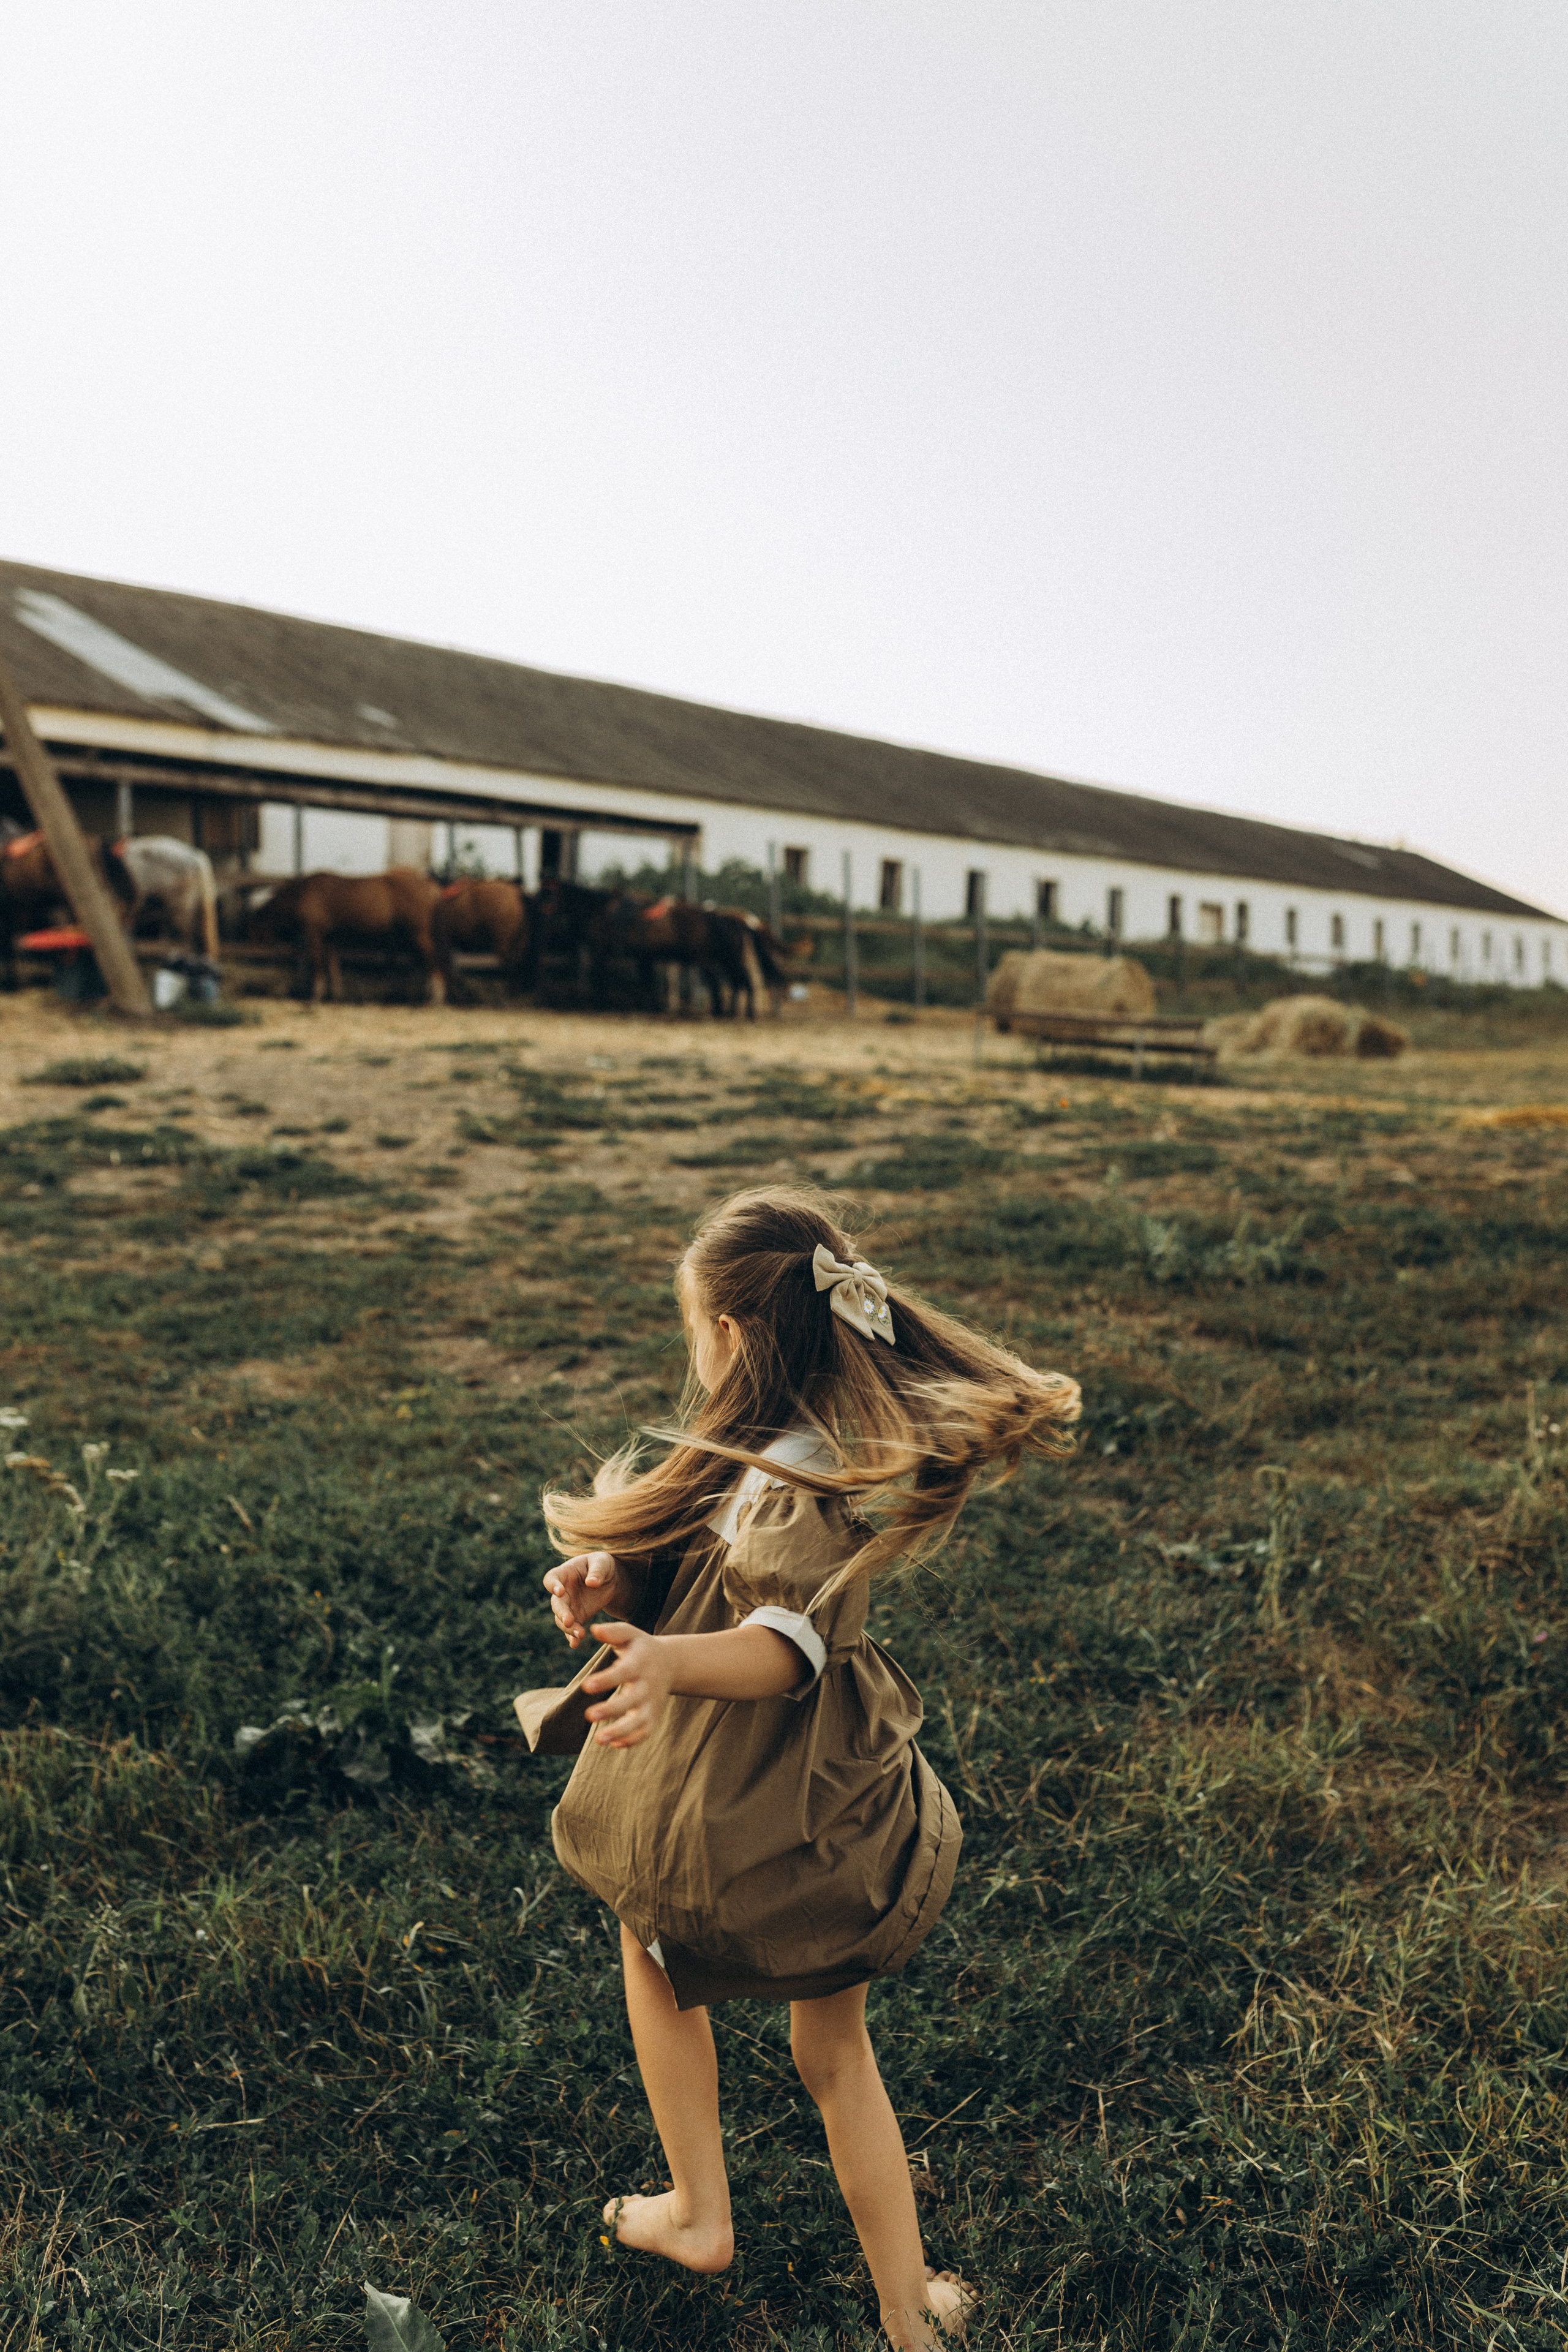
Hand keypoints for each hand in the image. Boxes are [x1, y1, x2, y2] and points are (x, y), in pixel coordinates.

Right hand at [544, 1551, 632, 1647]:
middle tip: (569, 1621)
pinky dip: (572, 1637)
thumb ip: (597, 1570)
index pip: (551, 1579)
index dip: (553, 1585)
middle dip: (561, 1613)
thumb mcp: (602, 1562)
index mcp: (564, 1573)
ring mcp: (568, 1606)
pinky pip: (571, 1628)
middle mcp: (562, 1591)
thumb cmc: (602, 1565)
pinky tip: (575, 1644)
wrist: (609, 1580)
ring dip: (568, 1628)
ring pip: (561, 1619)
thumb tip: (591, 1583)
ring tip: (580, 1635)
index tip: (559, 1592)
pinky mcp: (577, 1617)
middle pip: (556, 1603)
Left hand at [581, 1620, 671, 1748]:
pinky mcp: (653, 1717)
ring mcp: (652, 1704)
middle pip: (631, 1701)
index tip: (586, 1686)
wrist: (671, 1663)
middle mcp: (647, 1685)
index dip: (606, 1680)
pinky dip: (632, 1741)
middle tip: (589, 1715)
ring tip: (599, 1740)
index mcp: (640, 1664)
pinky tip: (613, 1745)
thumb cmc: (641, 1648)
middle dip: (611, 1709)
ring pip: (639, 1722)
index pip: (623, 1673)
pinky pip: (645, 1732)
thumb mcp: (630, 1634)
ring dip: (620, 1732)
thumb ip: (613, 1632)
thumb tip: (593, 1630)